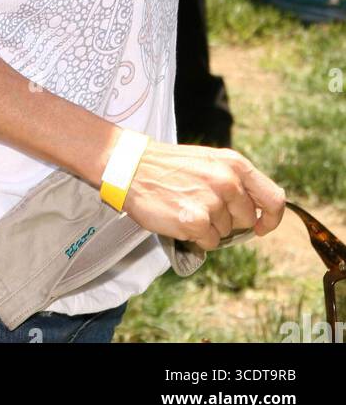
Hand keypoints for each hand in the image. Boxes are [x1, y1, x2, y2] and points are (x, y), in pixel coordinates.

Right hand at [121, 140, 285, 249]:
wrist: (131, 167)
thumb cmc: (169, 166)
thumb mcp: (208, 161)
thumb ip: (234, 181)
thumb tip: (256, 214)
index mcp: (234, 164)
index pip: (274, 198)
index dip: (271, 218)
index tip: (260, 226)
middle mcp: (228, 181)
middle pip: (247, 220)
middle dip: (229, 220)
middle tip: (203, 207)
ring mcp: (212, 201)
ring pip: (226, 233)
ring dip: (209, 227)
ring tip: (186, 207)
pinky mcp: (196, 221)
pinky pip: (209, 243)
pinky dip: (196, 237)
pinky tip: (180, 218)